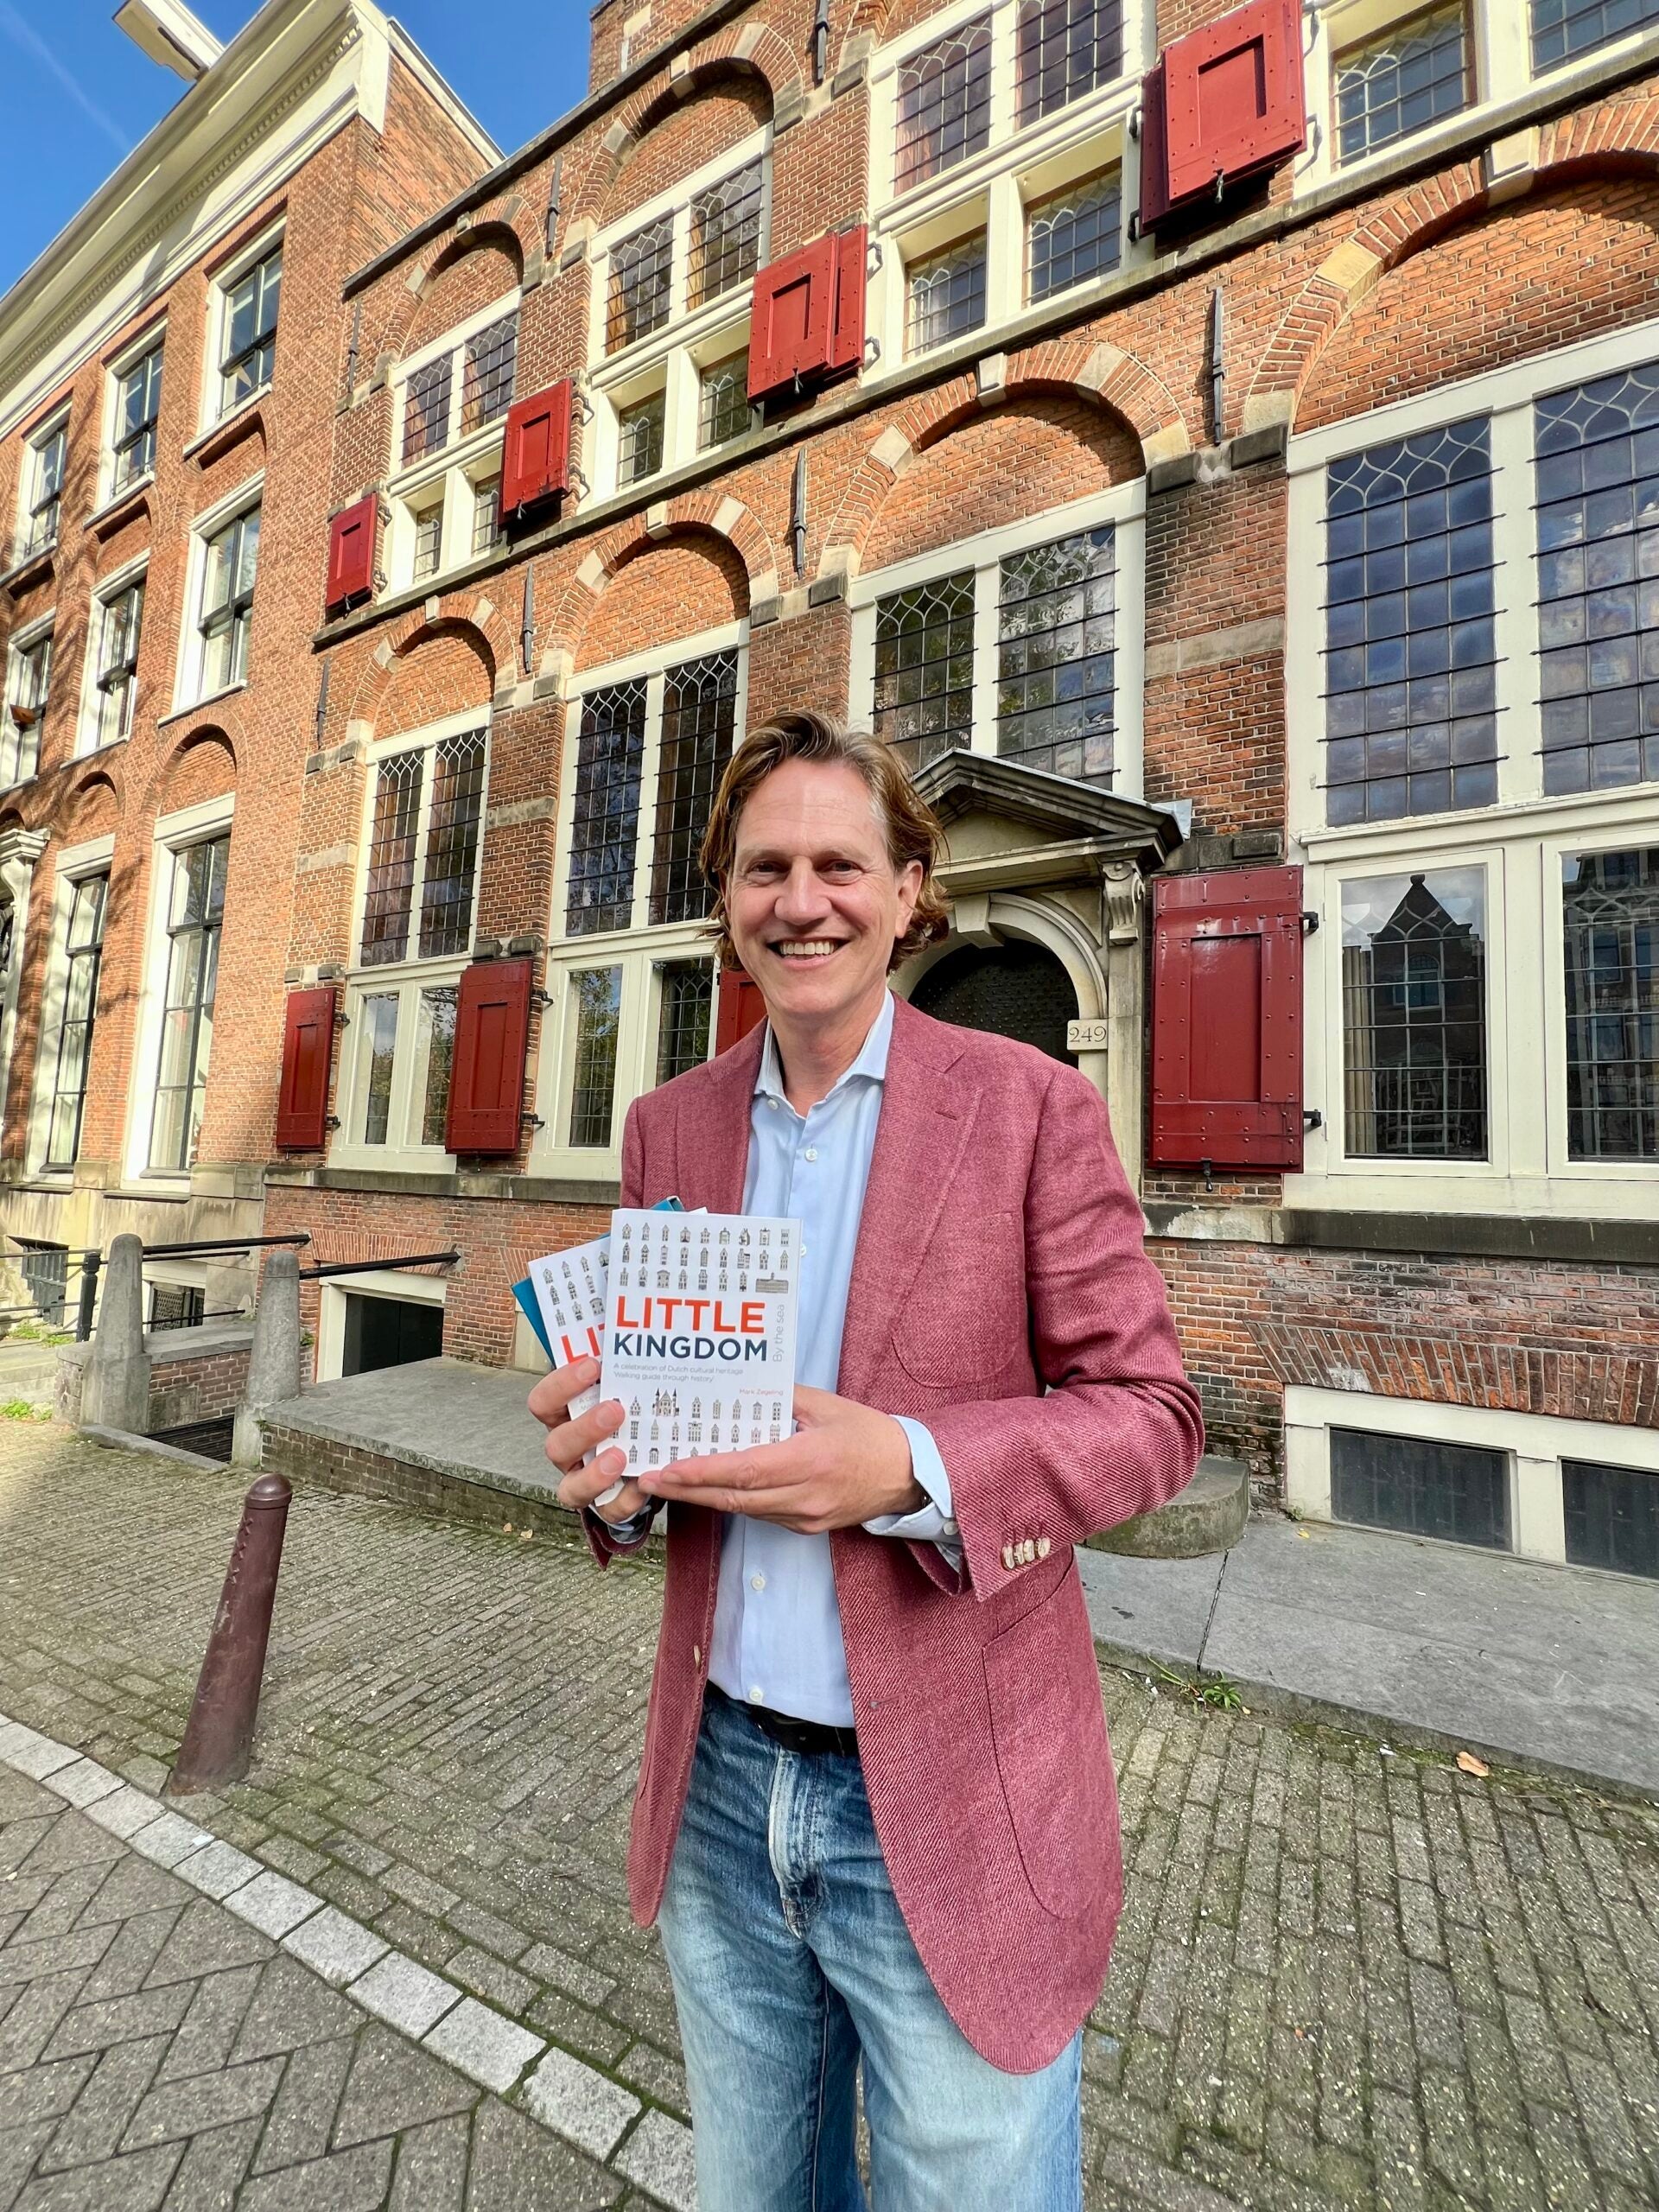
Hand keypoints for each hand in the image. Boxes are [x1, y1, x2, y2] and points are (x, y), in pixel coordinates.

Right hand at [526, 1357, 648, 1525]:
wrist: (650, 1453)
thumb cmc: (631, 1410)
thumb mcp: (623, 1385)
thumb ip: (623, 1362)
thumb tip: (639, 1322)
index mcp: (564, 1417)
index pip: (543, 1401)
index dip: (562, 1384)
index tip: (593, 1364)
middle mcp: (568, 1451)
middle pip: (556, 1445)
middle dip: (584, 1428)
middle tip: (615, 1410)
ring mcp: (584, 1481)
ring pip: (572, 1488)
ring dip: (595, 1473)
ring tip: (621, 1457)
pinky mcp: (608, 1506)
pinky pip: (610, 1511)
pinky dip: (627, 1500)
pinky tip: (645, 1483)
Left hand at [635, 1385, 925, 1533]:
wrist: (908, 1474)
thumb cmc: (868, 1433)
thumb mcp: (826, 1404)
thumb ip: (782, 1395)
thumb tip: (740, 1386)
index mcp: (809, 1460)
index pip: (745, 1471)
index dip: (703, 1472)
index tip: (668, 1468)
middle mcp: (804, 1496)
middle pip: (735, 1499)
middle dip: (687, 1490)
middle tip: (648, 1479)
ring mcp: (805, 1517)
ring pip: (745, 1511)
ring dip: (705, 1498)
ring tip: (669, 1483)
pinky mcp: (807, 1527)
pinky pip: (763, 1515)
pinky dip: (734, 1502)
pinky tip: (710, 1490)